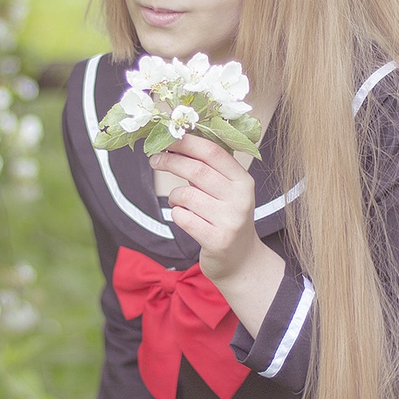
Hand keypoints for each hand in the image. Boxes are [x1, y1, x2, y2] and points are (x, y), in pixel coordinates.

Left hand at [150, 134, 285, 336]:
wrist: (241, 260)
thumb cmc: (226, 218)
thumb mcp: (228, 191)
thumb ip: (210, 169)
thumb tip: (177, 140)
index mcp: (243, 180)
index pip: (213, 152)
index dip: (187, 142)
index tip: (167, 137)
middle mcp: (240, 199)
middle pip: (197, 170)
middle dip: (171, 161)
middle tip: (154, 159)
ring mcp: (230, 221)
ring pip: (186, 195)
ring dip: (174, 196)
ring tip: (177, 201)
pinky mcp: (217, 240)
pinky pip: (183, 218)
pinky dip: (176, 214)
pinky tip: (183, 217)